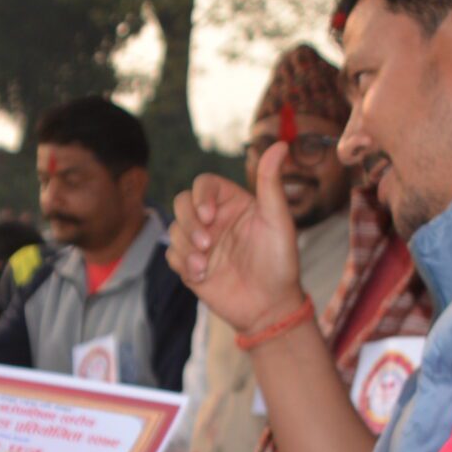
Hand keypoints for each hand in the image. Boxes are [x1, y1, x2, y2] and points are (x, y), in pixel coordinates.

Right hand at [169, 148, 300, 333]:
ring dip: (185, 246)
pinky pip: (171, 255)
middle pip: (181, 202)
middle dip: (188, 222)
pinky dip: (183, 263)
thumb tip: (280, 144)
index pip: (204, 183)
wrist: (270, 307)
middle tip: (207, 243)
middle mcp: (214, 220)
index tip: (209, 215)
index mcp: (233, 203)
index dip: (200, 196)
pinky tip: (203, 276)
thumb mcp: (278, 220)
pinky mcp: (191, 266)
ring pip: (173, 229)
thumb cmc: (280, 262)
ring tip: (206, 265)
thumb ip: (271, 182)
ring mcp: (201, 243)